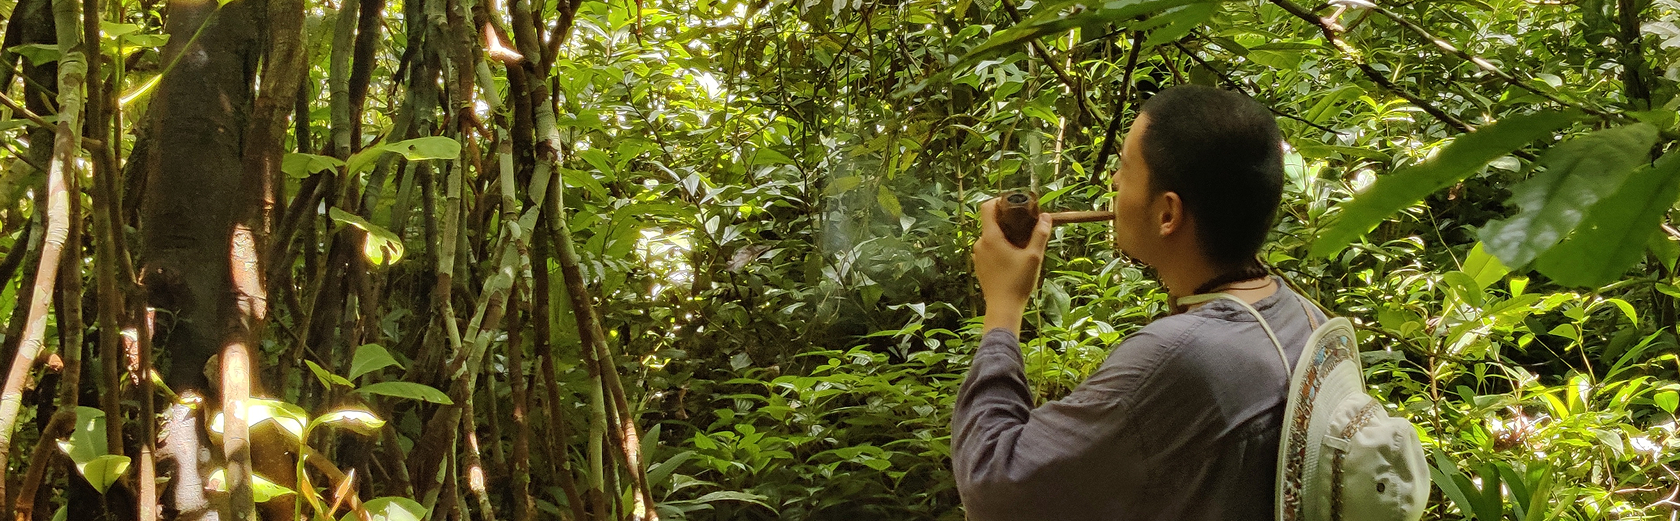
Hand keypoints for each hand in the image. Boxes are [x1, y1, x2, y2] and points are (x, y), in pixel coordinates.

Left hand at [973, 197, 1052, 334]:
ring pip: (991, 236)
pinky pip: (989, 249)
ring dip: (1005, 235)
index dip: (999, 200)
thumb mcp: (1034, 257)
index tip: (1014, 204)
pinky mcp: (980, 266)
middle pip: (991, 222)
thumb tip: (1046, 216)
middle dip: (1007, 220)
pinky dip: (1000, 247)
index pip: (987, 207)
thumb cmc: (1018, 282)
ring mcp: (978, 256)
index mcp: (990, 237)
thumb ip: (1040, 234)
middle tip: (1025, 224)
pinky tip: (1013, 257)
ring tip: (1022, 243)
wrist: (1003, 308)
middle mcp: (980, 244)